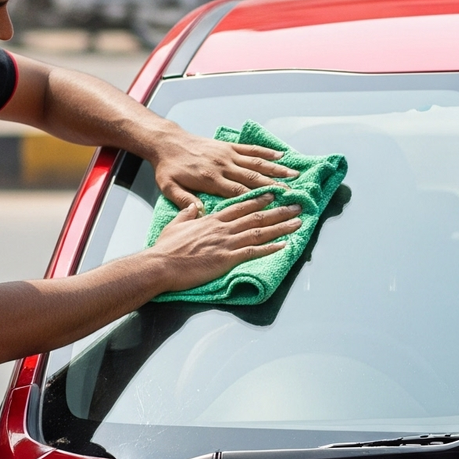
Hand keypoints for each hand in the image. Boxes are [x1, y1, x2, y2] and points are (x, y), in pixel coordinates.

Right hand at [147, 195, 300, 291]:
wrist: (161, 264)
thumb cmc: (166, 248)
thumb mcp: (175, 224)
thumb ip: (187, 214)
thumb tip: (194, 206)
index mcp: (211, 220)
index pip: (239, 206)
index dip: (258, 200)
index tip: (272, 194)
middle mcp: (223, 228)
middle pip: (256, 216)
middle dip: (278, 210)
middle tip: (295, 205)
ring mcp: (227, 243)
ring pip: (260, 231)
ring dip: (281, 226)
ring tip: (297, 222)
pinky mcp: (228, 258)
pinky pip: (254, 251)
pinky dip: (271, 248)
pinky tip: (284, 245)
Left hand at [150, 128, 297, 208]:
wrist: (166, 142)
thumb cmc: (168, 168)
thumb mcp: (169, 188)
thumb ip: (185, 201)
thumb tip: (201, 213)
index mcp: (211, 180)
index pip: (239, 192)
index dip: (258, 199)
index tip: (275, 205)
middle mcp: (223, 166)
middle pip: (254, 178)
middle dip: (275, 187)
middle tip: (293, 194)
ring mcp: (228, 154)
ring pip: (257, 162)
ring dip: (277, 169)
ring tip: (294, 175)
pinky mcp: (228, 146)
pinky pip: (250, 149)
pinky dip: (267, 151)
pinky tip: (280, 155)